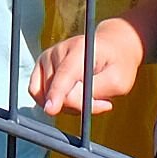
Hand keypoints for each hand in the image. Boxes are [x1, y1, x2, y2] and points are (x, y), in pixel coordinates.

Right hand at [31, 18, 145, 118]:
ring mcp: (48, 56)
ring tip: (87, 94)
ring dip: (67, 104)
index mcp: (81, 49)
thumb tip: (68, 101)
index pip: (65, 74)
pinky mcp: (41, 65)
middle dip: (77, 105)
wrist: (112, 48)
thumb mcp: (118, 81)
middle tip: (101, 102)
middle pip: (58, 92)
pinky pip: (38, 93)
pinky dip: (53, 101)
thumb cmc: (117, 64)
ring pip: (48, 96)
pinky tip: (70, 96)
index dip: (57, 93)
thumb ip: (95, 92)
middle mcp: (60, 50)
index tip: (51, 109)